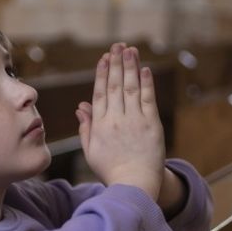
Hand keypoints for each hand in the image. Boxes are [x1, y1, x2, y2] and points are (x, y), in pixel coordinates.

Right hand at [75, 43, 164, 200]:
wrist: (134, 185)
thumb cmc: (112, 170)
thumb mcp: (91, 150)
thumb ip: (86, 127)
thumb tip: (80, 106)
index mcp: (100, 125)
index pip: (99, 93)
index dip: (101, 73)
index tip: (104, 58)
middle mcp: (116, 119)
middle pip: (114, 86)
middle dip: (116, 63)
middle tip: (117, 45)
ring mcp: (134, 121)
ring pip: (131, 88)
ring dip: (130, 67)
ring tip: (130, 49)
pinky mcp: (151, 125)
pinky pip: (148, 99)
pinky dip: (146, 83)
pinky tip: (144, 69)